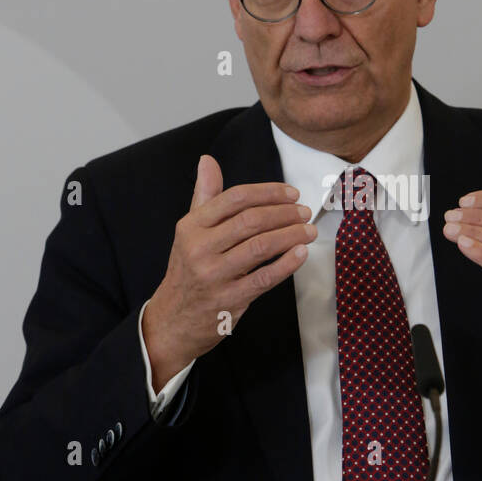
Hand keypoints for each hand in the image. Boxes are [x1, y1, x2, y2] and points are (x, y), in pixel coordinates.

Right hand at [142, 155, 315, 388]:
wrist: (173, 319)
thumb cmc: (187, 270)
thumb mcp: (189, 231)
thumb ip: (204, 196)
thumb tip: (207, 161)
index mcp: (191, 227)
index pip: (235, 199)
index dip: (268, 192)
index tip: (291, 193)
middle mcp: (200, 249)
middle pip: (251, 221)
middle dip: (284, 213)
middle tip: (304, 212)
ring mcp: (214, 275)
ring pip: (261, 247)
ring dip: (291, 235)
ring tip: (309, 230)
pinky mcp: (230, 299)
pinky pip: (265, 278)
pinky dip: (287, 264)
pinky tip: (301, 253)